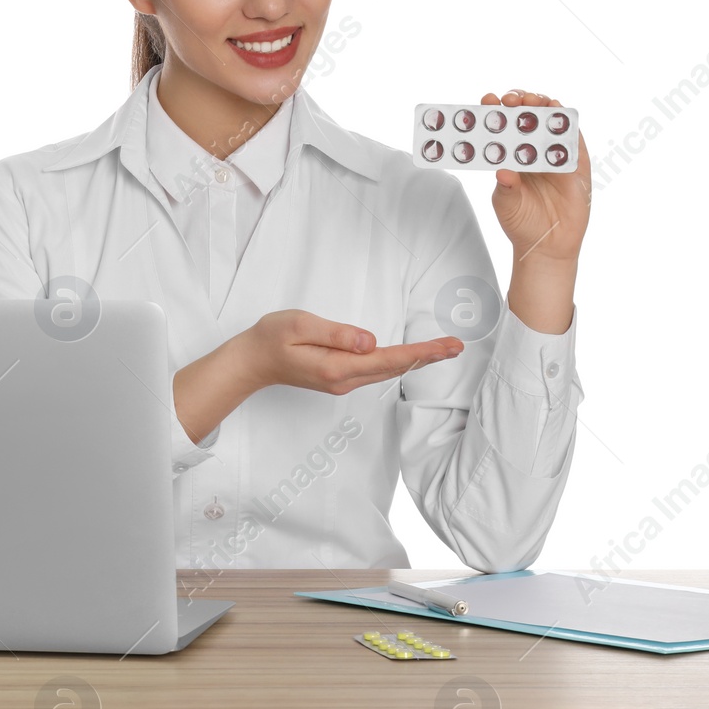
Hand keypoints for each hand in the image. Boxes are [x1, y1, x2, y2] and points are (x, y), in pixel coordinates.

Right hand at [237, 309, 461, 396]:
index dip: (420, 352)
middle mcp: (344, 380)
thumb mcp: (300, 326)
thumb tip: (369, 341)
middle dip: (427, 357)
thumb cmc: (272, 338)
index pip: (388, 359)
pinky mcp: (339, 378)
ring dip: (415, 360)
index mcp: (337, 367)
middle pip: (394, 367)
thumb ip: (336, 333)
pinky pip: (376, 371)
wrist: (251, 362)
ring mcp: (342, 382)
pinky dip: (398, 362)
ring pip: (387, 371)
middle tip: (457, 346)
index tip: (446, 347)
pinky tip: (410, 356)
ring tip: (442, 350)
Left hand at [483, 89, 591, 262]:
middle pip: (529, 117)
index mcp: (513, 155)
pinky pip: (574, 141)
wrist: (546, 246)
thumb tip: (501, 171)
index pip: (504, 126)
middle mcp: (534, 151)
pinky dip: (568, 126)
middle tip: (512, 99)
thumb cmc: (521, 222)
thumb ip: (505, 187)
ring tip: (535, 101)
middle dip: (521, 102)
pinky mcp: (576, 165)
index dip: (497, 110)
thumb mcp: (506, 203)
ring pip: (552, 123)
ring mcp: (556, 156)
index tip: (488, 101)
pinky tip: (559, 116)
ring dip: (545, 107)